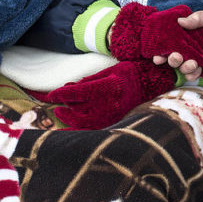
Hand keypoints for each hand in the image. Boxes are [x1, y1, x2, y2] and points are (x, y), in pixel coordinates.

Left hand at [48, 60, 174, 128]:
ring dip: (68, 117)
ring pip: (80, 121)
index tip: (51, 94)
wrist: (151, 85)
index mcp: (107, 88)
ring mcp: (110, 117)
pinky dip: (77, 130)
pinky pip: (90, 130)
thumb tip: (70, 87)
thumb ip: (89, 80)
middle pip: (76, 108)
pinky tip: (67, 130)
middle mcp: (108, 104)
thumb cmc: (129, 74)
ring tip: (61, 112)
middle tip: (57, 102)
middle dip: (64, 104)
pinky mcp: (113, 124)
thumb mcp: (109, 71)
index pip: (76, 93)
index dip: (60, 94)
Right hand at [154, 9, 202, 80]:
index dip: (160, 49)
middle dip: (170, 59)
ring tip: (191, 62)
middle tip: (175, 56)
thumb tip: (180, 21)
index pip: (168, 44)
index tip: (157, 53)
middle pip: (172, 58)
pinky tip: (197, 68)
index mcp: (185, 37)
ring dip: (183, 67)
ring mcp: (195, 60)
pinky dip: (192, 74)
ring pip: (181, 68)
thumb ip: (198, 17)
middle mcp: (187, 49)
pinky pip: (193, 75)